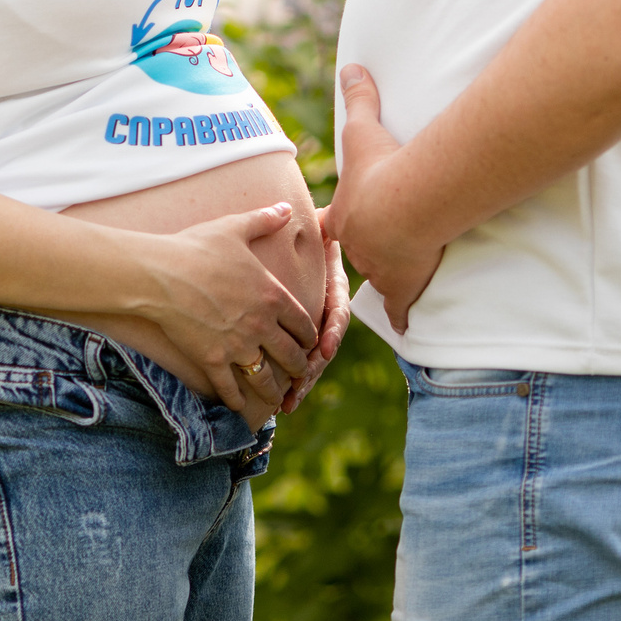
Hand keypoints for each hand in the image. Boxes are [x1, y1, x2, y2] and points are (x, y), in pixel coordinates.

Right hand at [142, 202, 317, 425]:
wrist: (158, 274)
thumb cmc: (196, 247)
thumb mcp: (234, 228)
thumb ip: (264, 220)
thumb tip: (285, 206)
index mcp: (272, 295)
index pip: (304, 324)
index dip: (310, 337)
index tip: (309, 343)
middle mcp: (261, 324)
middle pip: (291, 355)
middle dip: (298, 367)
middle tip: (299, 373)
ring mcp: (237, 345)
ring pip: (265, 378)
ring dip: (273, 390)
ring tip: (276, 397)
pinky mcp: (212, 360)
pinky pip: (230, 388)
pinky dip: (237, 401)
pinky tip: (239, 406)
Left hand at [282, 240, 349, 413]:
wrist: (305, 233)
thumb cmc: (311, 228)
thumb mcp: (324, 224)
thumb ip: (329, 224)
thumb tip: (327, 218)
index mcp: (335, 286)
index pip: (338, 312)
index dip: (332, 330)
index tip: (324, 347)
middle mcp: (327, 309)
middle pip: (325, 345)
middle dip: (313, 367)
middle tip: (300, 384)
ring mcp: (315, 325)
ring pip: (313, 360)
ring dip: (303, 381)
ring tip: (289, 401)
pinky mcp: (300, 336)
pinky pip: (300, 362)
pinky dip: (292, 382)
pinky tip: (282, 402)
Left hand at [322, 64, 445, 333]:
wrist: (407, 204)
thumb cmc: (382, 167)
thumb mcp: (363, 129)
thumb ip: (358, 99)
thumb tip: (351, 67)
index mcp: (345, 215)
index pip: (332, 223)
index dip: (334, 223)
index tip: (333, 228)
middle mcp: (358, 246)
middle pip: (357, 252)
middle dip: (367, 247)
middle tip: (379, 243)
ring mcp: (380, 269)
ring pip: (379, 276)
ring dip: (388, 273)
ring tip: (398, 273)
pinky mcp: (403, 286)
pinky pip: (402, 307)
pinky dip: (405, 315)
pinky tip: (407, 327)